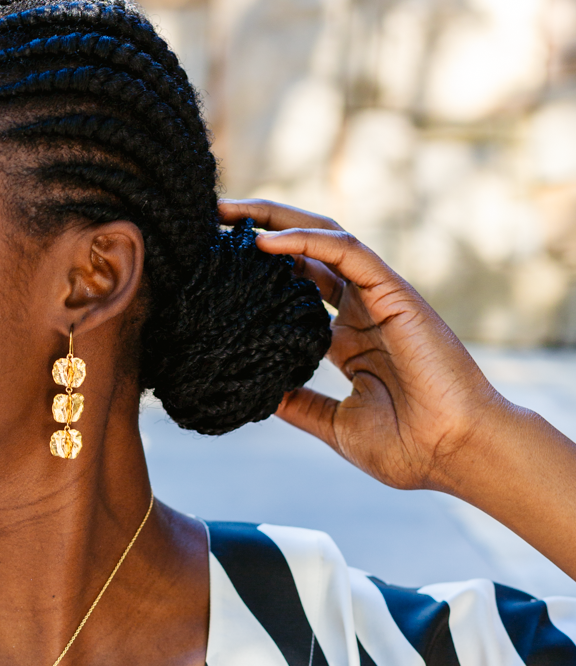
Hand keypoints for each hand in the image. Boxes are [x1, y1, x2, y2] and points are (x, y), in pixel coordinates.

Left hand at [219, 198, 503, 493]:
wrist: (456, 453)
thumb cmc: (408, 447)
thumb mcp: (335, 425)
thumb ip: (299, 404)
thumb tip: (254, 394)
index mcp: (349, 341)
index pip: (298, 290)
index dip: (258, 273)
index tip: (213, 266)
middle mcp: (362, 311)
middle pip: (304, 253)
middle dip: (259, 229)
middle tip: (209, 218)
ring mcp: (379, 299)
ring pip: (323, 238)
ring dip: (275, 220)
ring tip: (226, 212)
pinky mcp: (394, 293)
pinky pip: (348, 252)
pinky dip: (306, 240)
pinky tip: (265, 240)